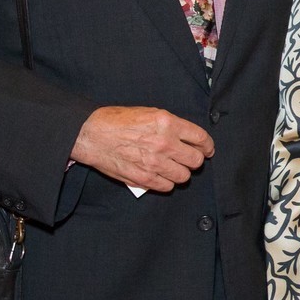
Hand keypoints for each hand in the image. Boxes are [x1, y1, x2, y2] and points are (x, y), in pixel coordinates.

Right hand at [70, 106, 213, 192]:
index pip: (201, 139)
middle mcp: (164, 143)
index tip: (207, 149)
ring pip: (184, 176)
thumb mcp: (150, 112)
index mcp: (167, 123)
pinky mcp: (143, 178)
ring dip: (181, 172)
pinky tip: (161, 176)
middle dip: (195, 160)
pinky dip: (167, 182)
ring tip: (173, 167)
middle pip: (196, 160)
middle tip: (189, 159)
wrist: (91, 133)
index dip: (207, 146)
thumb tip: (190, 138)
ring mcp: (154, 162)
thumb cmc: (118, 121)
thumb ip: (171, 125)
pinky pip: (167, 186)